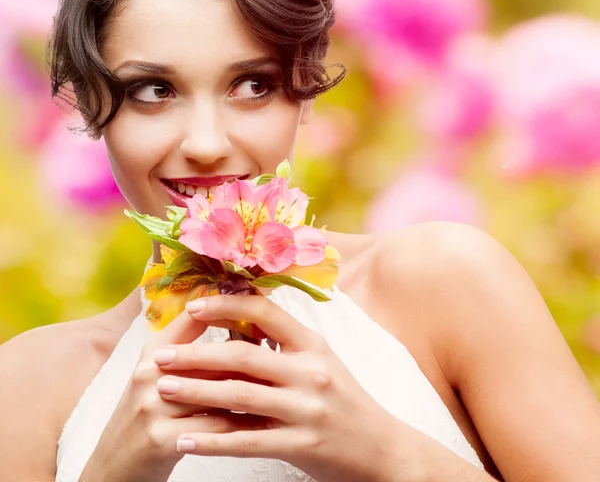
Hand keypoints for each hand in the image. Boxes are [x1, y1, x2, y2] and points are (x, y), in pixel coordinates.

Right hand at [80, 309, 267, 481]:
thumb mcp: (161, 370)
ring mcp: (154, 405)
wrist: (114, 467)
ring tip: (283, 386)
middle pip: (215, 355)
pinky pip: (216, 427)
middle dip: (253, 356)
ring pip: (219, 391)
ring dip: (254, 390)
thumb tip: (233, 313)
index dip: (232, 311)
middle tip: (285, 354)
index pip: (197, 316)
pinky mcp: (160, 438)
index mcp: (154, 349)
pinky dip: (244, 424)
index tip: (264, 315)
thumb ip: (190, 340)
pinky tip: (266, 421)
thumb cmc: (149, 413)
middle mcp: (151, 371)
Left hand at [154, 294, 402, 481]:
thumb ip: (285, 344)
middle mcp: (310, 371)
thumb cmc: (344, 400)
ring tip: (162, 389)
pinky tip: (185, 439)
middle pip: (243, 356)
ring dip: (196, 391)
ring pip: (240, 396)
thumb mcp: (321, 361)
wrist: (381, 448)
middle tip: (160, 356)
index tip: (194, 306)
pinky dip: (212, 439)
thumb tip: (239, 322)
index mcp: (313, 344)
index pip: (265, 312)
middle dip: (196, 354)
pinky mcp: (301, 444)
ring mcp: (306, 408)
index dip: (227, 305)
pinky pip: (248, 441)